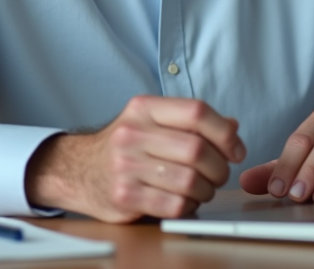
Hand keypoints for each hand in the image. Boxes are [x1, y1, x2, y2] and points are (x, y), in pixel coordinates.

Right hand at [25, 96, 245, 221]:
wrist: (78, 169)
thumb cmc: (125, 145)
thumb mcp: (152, 121)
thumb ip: (191, 122)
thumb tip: (233, 127)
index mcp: (144, 108)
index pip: (197, 112)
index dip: (225, 132)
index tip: (235, 149)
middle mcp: (133, 133)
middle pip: (197, 149)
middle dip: (219, 167)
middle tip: (218, 173)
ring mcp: (126, 165)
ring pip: (190, 181)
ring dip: (206, 190)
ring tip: (202, 189)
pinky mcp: (124, 196)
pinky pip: (175, 205)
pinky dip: (189, 206)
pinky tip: (185, 201)